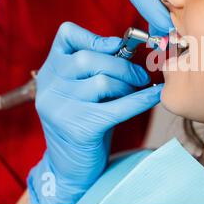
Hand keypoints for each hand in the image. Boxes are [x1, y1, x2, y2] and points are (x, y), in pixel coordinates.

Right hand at [27, 22, 162, 203]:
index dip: (95, 36)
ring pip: (103, 81)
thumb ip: (96, 68)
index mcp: (50, 70)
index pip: (66, 35)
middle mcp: (50, 87)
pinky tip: (154, 97)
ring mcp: (60, 108)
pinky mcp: (78, 128)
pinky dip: (141, 100)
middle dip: (123, 66)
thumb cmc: (84, 121)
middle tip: (140, 77)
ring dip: (128, 85)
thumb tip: (130, 47)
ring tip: (135, 92)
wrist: (71, 168)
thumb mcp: (82, 90)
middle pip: (90, 58)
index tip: (118, 46)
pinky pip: (118, 107)